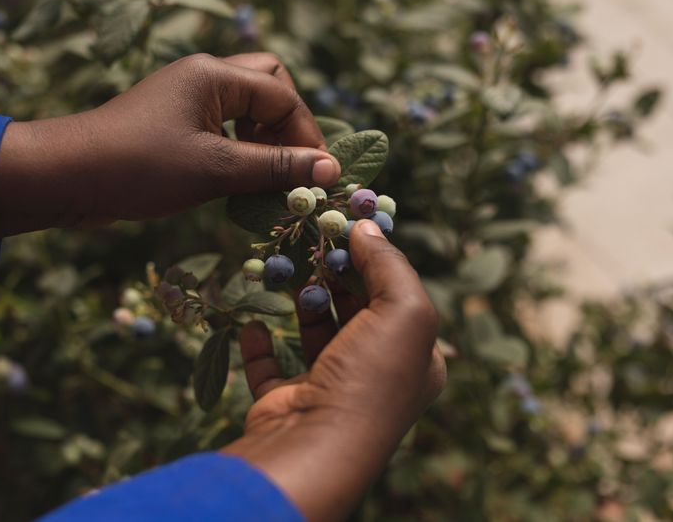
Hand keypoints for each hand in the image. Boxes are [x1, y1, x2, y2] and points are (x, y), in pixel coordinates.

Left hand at [0, 53, 340, 237]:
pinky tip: (236, 179)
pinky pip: (222, 127)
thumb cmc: (139, 167)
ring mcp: (186, 100)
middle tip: (290, 165)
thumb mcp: (215, 169)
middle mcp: (202, 78)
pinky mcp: (173, 124)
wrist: (66, 178)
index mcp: (213, 75)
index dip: (306, 137)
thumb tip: (330, 171)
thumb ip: (275, 168)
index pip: (282, 97)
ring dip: (264, 139)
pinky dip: (239, 149)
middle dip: (287, 125)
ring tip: (266, 176)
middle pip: (268, 85)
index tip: (319, 178)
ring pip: (245, 107)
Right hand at [222, 220, 446, 521]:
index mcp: (415, 361)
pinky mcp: (286, 401)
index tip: (352, 231)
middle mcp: (375, 376)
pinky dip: (261, 342)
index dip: (378, 263)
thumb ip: (388, 264)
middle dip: (339, 278)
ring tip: (293, 274)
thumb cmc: (370, 377)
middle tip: (317, 245)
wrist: (314, 445)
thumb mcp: (402, 311)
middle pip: (357, 313)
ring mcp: (328, 390)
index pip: (400, 300)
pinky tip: (256, 322)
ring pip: (317, 335)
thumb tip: (365, 227)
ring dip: (305, 302)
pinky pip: (270, 366)